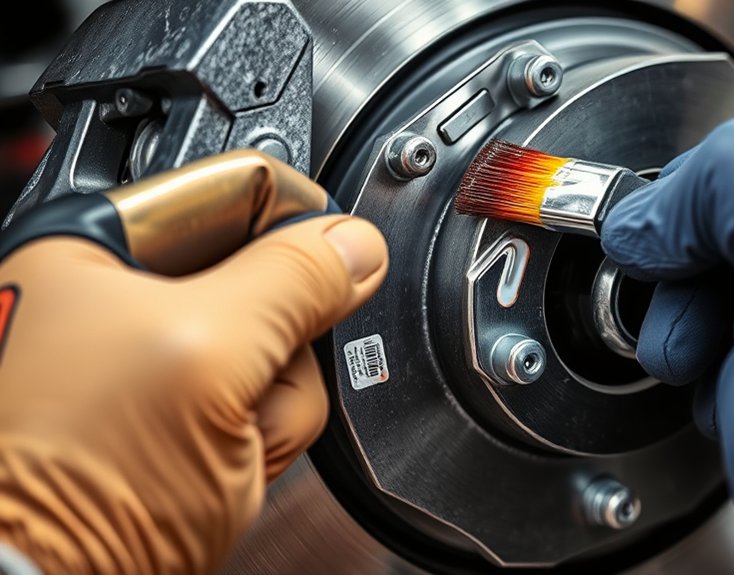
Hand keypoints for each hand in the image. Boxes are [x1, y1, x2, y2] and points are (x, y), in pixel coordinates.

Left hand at [0, 182, 386, 571]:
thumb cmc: (77, 482)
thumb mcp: (208, 353)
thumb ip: (292, 280)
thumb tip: (356, 242)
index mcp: (97, 249)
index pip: (234, 190)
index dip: (294, 223)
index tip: (331, 262)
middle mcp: (121, 297)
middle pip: (268, 282)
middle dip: (277, 346)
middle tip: (239, 383)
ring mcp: (151, 361)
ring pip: (277, 351)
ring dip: (272, 404)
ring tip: (217, 441)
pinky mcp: (176, 415)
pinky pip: (262, 402)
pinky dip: (259, 437)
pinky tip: (218, 461)